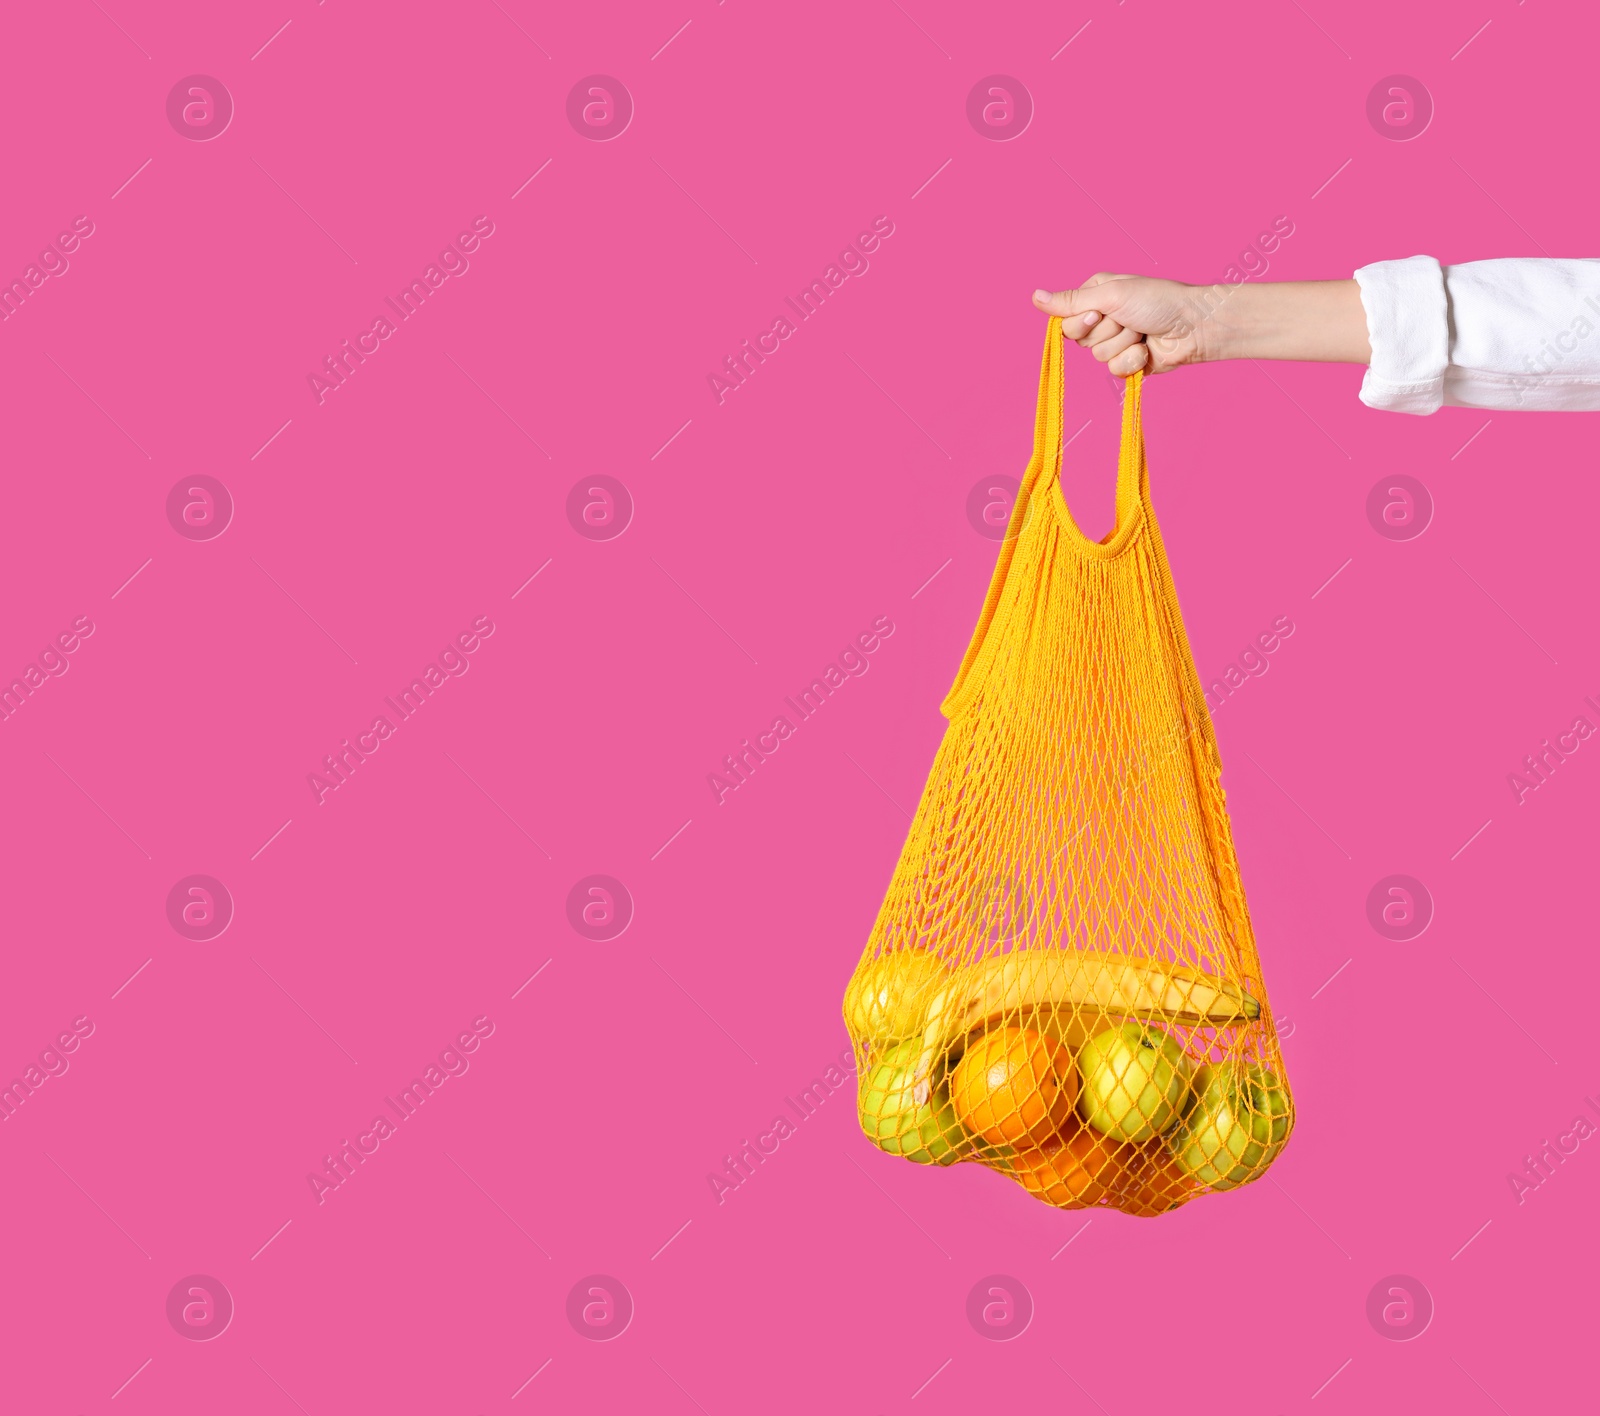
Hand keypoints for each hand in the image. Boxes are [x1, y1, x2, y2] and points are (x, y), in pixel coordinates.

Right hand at [1031, 276, 1370, 371]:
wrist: (1195, 325)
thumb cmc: (1158, 300)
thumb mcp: (1111, 294)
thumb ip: (1071, 301)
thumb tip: (1034, 297)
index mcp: (1095, 296)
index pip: (1066, 320)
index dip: (1082, 323)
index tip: (1100, 313)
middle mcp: (1103, 318)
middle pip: (1081, 341)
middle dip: (1107, 333)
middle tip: (1130, 320)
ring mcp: (1116, 341)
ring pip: (1099, 358)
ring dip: (1124, 345)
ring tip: (1143, 333)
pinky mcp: (1130, 362)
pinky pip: (1115, 371)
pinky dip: (1133, 362)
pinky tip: (1148, 351)